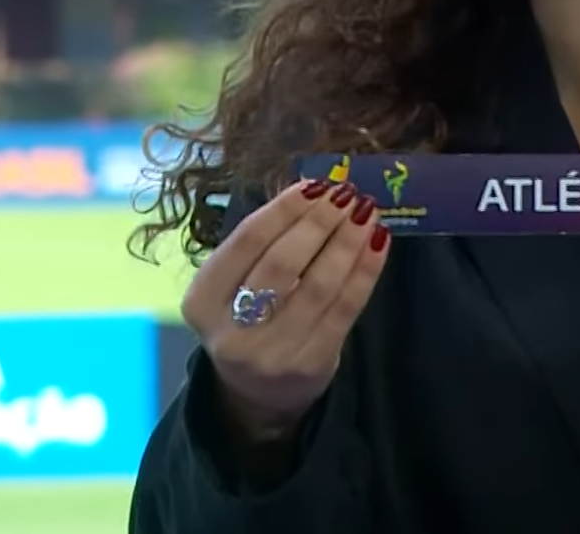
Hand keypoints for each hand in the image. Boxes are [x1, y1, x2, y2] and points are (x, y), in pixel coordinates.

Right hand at [180, 179, 390, 440]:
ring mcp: (272, 353)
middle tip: (346, 193)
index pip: (246, 242)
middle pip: (282, 264)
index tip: (315, 184)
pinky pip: (345, 310)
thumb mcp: (233, 287)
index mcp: (202, 301)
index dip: (284, 209)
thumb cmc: (246, 321)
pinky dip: (365, 271)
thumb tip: (315, 192)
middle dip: (319, 222)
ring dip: (347, 242)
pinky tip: (378, 242)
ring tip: (366, 211)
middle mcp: (231, 331)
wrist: (257, 395)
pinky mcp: (311, 366)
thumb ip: (263, 245)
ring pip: (318, 286)